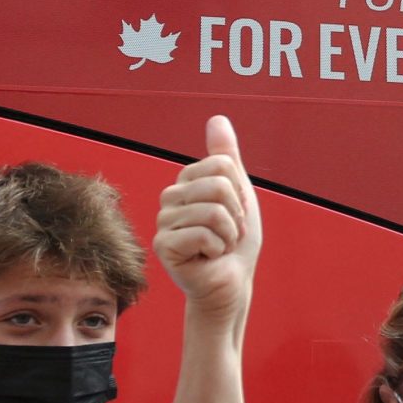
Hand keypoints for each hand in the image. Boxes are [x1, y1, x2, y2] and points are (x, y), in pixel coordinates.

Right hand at [156, 116, 261, 324]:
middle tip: (227, 234)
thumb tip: (217, 118)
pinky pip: (202, 233)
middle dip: (235, 215)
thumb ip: (226, 157)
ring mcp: (163, 222)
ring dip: (228, 235)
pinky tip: (207, 258)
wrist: (232, 284)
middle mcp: (170, 198)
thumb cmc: (235, 244)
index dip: (239, 194)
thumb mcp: (239, 194)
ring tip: (218, 247)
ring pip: (213, 211)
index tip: (235, 214)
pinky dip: (216, 249)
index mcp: (186, 183)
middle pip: (218, 185)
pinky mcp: (163, 245)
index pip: (222, 165)